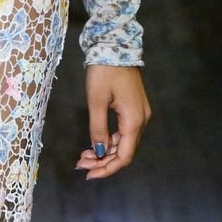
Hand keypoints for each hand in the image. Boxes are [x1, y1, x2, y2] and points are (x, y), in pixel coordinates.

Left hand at [76, 65, 150, 180]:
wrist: (114, 46)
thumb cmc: (104, 71)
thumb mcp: (96, 101)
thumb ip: (98, 129)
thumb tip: (100, 152)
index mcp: (134, 120)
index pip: (124, 156)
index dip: (107, 169)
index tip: (89, 175)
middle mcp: (141, 119)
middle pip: (125, 152)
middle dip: (103, 162)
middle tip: (80, 165)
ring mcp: (139, 114)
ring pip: (124, 143)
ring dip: (105, 153)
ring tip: (84, 156)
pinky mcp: (134, 108)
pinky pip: (123, 132)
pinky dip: (109, 141)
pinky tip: (95, 144)